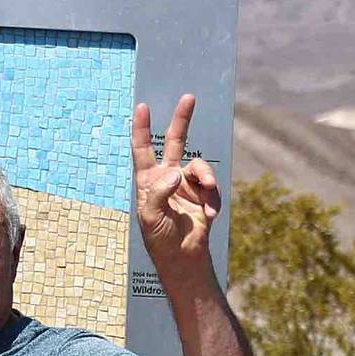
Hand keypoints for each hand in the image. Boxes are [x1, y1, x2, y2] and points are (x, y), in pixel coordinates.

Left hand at [131, 94, 220, 262]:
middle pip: (175, 141)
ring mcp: (188, 185)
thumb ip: (158, 193)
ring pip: (200, 166)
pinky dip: (213, 200)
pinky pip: (213, 189)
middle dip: (182, 119)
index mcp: (148, 180)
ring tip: (210, 189)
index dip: (141, 128)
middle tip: (189, 97)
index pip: (143, 149)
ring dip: (206, 176)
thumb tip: (176, 173)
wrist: (183, 258)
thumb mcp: (150, 217)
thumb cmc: (159, 238)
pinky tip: (209, 216)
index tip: (142, 107)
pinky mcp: (205, 196)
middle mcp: (168, 177)